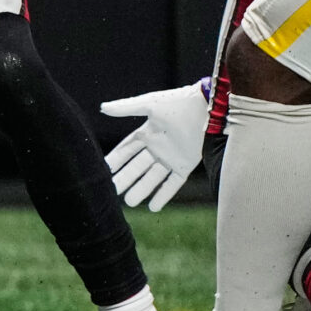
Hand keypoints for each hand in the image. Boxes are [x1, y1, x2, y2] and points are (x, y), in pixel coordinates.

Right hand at [100, 80, 212, 209]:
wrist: (208, 109)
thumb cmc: (178, 103)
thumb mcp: (149, 104)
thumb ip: (126, 108)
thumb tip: (102, 108)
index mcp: (146, 134)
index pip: (126, 150)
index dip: (116, 160)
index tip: (104, 171)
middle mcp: (157, 148)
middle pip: (137, 167)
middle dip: (125, 179)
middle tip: (113, 191)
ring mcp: (171, 158)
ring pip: (152, 177)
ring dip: (142, 190)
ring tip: (130, 203)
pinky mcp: (186, 165)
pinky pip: (173, 183)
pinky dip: (164, 195)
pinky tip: (154, 207)